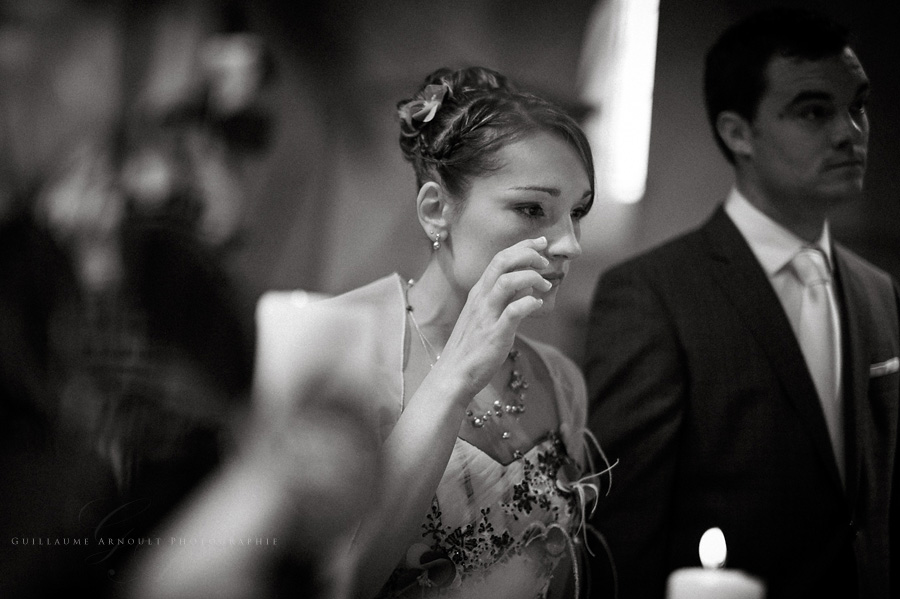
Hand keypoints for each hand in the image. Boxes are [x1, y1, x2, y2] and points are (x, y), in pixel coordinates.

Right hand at [433, 237, 551, 400]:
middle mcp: (481, 299)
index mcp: (478, 293)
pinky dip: (529, 303)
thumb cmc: (471, 347)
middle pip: (502, 262)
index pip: (499, 258)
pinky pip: (514, 311)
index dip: (522, 247)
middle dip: (527, 255)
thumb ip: (505, 299)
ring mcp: (487, 316)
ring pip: (507, 281)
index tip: (541, 243)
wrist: (453, 375)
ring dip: (531, 277)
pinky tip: (538, 305)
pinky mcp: (495, 334)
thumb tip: (528, 286)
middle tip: (545, 262)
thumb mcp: (486, 316)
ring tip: (545, 286)